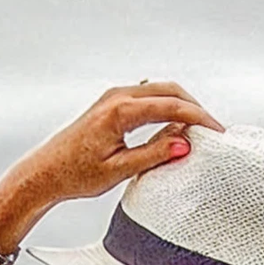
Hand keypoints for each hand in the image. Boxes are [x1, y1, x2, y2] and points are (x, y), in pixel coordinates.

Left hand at [0, 83, 222, 251]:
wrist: (46, 171)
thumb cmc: (76, 174)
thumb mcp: (119, 170)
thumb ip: (153, 155)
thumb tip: (184, 143)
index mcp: (120, 111)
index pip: (171, 106)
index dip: (199, 118)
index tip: (218, 132)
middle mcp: (117, 96)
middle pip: (169, 90)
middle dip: (195, 107)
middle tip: (214, 130)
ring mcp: (114, 96)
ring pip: (159, 90)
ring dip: (181, 106)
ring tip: (198, 131)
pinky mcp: (112, 103)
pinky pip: (148, 97)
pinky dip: (166, 107)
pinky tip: (174, 127)